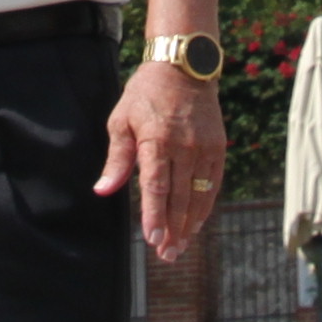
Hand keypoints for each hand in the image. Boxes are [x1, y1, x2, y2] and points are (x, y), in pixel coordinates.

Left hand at [94, 58, 224, 261]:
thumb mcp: (122, 120)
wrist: (185, 66)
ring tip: (179, 246)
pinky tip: (197, 223)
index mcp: (157, 140)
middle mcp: (184, 147)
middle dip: (172, 229)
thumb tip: (103, 190)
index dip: (155, 215)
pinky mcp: (217, 148)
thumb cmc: (146, 94)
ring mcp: (204, 148)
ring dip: (190, 224)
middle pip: (179, 197)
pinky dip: (205, 206)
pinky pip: (213, 184)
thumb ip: (116, 159)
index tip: (152, 238)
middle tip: (166, 254)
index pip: (156, 186)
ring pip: (199, 195)